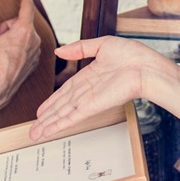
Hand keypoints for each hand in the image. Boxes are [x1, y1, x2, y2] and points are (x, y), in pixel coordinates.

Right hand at [0, 0, 40, 112]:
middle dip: (9, 26)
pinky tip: (6, 58)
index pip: (26, 8)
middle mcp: (34, 40)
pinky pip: (26, 49)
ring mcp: (36, 53)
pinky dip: (17, 49)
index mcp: (24, 30)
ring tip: (0, 49)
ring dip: (13, 38)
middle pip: (22, 24)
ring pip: (24, 37)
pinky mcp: (33, 64)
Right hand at [29, 36, 174, 140]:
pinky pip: (71, 117)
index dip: (51, 102)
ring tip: (34, 135)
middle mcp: (87, 92)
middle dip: (46, 118)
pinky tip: (48, 132)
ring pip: (62, 115)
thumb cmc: (132, 55)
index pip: (65, 92)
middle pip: (60, 107)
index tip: (41, 111)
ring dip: (48, 125)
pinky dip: (58, 125)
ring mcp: (89, 101)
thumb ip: (79, 48)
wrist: (146, 67)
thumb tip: (58, 50)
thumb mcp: (102, 45)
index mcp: (88, 77)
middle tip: (33, 130)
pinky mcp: (92, 107)